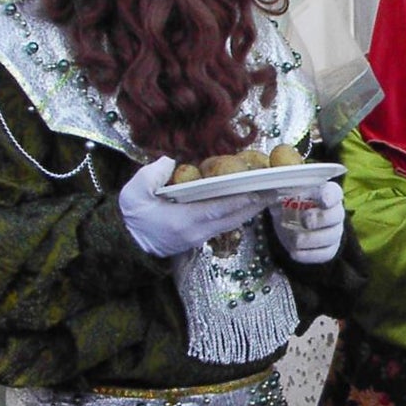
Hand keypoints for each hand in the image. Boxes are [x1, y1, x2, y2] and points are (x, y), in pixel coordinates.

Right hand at [119, 156, 269, 256]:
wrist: (128, 243)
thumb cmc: (133, 216)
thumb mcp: (134, 193)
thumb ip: (151, 175)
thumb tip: (170, 163)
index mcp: (183, 221)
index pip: (217, 210)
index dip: (238, 201)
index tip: (258, 192)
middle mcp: (197, 232)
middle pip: (233, 218)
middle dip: (255, 204)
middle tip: (277, 189)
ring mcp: (202, 236)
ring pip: (233, 222)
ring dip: (252, 208)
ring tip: (271, 193)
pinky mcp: (203, 236)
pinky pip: (227, 223)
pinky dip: (241, 211)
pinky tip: (252, 200)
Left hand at [270, 181, 345, 263]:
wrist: (286, 219)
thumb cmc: (288, 201)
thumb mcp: (281, 193)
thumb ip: (279, 191)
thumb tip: (265, 192)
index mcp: (326, 192)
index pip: (334, 192)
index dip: (330, 196)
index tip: (322, 200)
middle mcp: (335, 211)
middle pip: (336, 215)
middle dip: (319, 219)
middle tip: (304, 221)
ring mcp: (334, 231)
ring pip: (331, 236)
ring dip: (310, 239)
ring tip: (294, 239)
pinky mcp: (329, 248)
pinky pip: (325, 254)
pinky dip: (309, 254)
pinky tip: (294, 252)